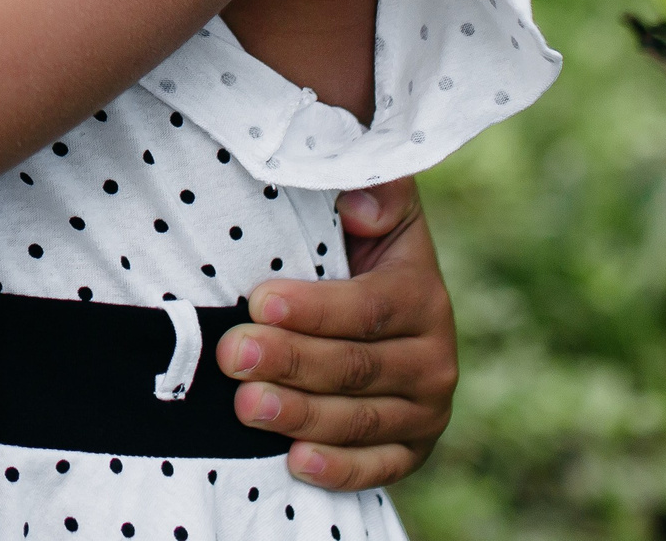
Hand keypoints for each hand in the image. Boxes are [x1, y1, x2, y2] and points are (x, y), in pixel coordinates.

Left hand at [213, 178, 456, 491]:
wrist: (385, 312)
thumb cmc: (356, 250)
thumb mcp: (373, 212)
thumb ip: (374, 194)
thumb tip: (358, 204)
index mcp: (421, 293)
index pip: (368, 308)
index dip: (313, 308)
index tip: (259, 302)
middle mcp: (433, 356)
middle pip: (357, 366)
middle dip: (290, 361)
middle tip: (232, 355)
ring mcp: (424, 410)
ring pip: (360, 420)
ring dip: (300, 415)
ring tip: (246, 405)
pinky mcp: (411, 451)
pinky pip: (378, 468)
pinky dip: (340, 470)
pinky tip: (296, 462)